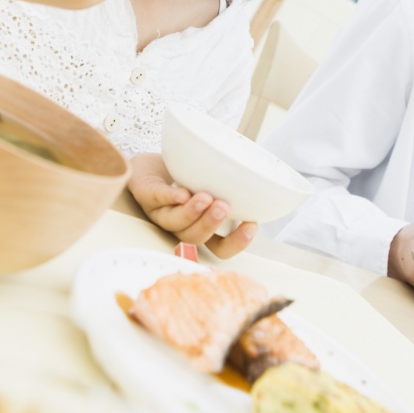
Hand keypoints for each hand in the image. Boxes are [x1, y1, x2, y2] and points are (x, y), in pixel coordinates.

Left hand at [128, 153, 256, 257]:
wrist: (146, 165)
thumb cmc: (182, 178)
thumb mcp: (211, 184)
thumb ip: (231, 190)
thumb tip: (267, 184)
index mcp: (199, 227)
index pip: (218, 247)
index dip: (235, 243)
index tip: (251, 225)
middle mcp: (180, 225)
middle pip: (193, 237)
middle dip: (210, 224)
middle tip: (223, 207)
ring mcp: (161, 212)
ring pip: (174, 222)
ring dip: (191, 212)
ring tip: (205, 197)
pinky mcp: (146, 194)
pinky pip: (157, 198)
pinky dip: (169, 196)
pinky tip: (182, 193)